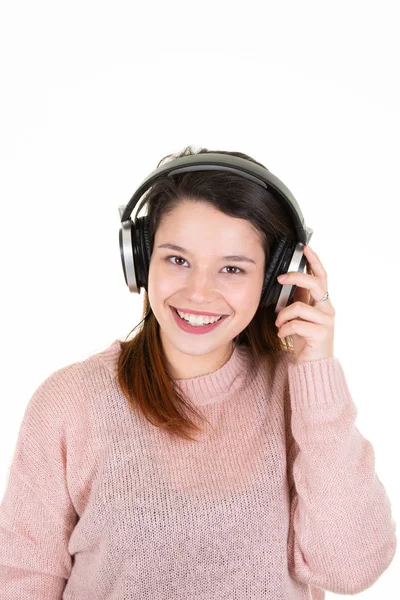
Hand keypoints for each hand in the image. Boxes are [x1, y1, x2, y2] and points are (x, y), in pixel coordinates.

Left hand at [274, 244, 334, 363]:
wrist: (311, 364)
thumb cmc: (304, 338)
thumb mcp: (299, 315)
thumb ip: (297, 299)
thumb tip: (285, 281)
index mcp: (322, 302)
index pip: (321, 276)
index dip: (314, 261)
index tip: (305, 247)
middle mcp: (327, 309)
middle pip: (315, 283)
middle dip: (296, 277)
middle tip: (280, 278)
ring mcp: (326, 321)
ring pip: (299, 306)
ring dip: (283, 315)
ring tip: (279, 323)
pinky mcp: (321, 334)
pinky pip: (296, 324)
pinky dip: (284, 328)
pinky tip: (282, 334)